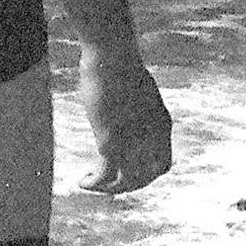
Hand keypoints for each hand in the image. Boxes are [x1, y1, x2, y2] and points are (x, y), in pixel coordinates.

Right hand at [77, 45, 172, 193]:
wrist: (112, 57)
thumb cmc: (120, 65)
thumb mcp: (138, 91)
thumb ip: (137, 109)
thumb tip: (124, 110)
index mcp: (162, 125)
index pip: (163, 165)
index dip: (148, 175)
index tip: (129, 172)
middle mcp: (152, 139)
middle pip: (146, 177)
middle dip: (127, 185)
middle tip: (108, 184)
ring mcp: (133, 142)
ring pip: (127, 181)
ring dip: (109, 188)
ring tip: (91, 184)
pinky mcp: (111, 142)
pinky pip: (105, 175)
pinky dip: (94, 184)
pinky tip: (83, 182)